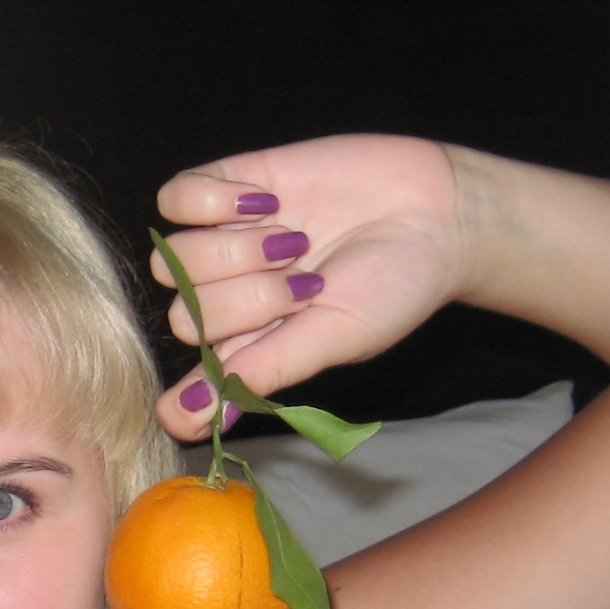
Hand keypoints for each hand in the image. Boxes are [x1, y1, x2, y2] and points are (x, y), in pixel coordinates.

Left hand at [150, 136, 468, 439]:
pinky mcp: (226, 187)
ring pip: (174, 258)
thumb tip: (188, 421)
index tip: (234, 361)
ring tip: (295, 237)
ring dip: (237, 250)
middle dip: (249, 299)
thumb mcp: (332, 338)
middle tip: (307, 280)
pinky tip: (266, 200)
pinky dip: (214, 201)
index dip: (197, 377)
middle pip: (184, 312)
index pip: (191, 376)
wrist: (435, 210)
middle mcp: (227, 298)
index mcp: (251, 348)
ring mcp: (221, 242)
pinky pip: (176, 197)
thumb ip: (259, 373)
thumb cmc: (393, 286)